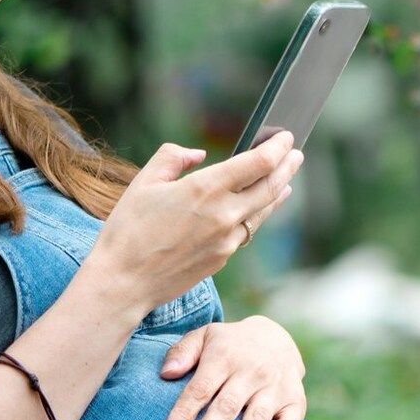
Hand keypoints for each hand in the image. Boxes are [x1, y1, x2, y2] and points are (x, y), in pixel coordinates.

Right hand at [82, 134, 302, 318]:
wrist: (124, 282)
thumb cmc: (128, 230)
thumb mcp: (145, 181)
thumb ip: (173, 157)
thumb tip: (198, 154)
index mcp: (206, 188)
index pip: (258, 163)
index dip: (277, 148)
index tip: (285, 137)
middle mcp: (224, 214)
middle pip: (271, 186)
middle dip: (287, 166)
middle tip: (296, 154)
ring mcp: (227, 240)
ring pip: (263, 211)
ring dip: (278, 191)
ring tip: (287, 179)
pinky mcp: (223, 258)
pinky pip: (247, 230)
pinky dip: (259, 214)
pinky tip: (259, 209)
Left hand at [159, 317, 307, 419]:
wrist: (276, 337)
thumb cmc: (228, 346)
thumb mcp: (204, 337)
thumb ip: (182, 353)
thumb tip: (166, 374)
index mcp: (225, 357)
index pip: (201, 388)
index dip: (186, 413)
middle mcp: (252, 371)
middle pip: (227, 406)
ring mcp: (276, 386)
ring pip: (257, 417)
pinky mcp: (295, 400)